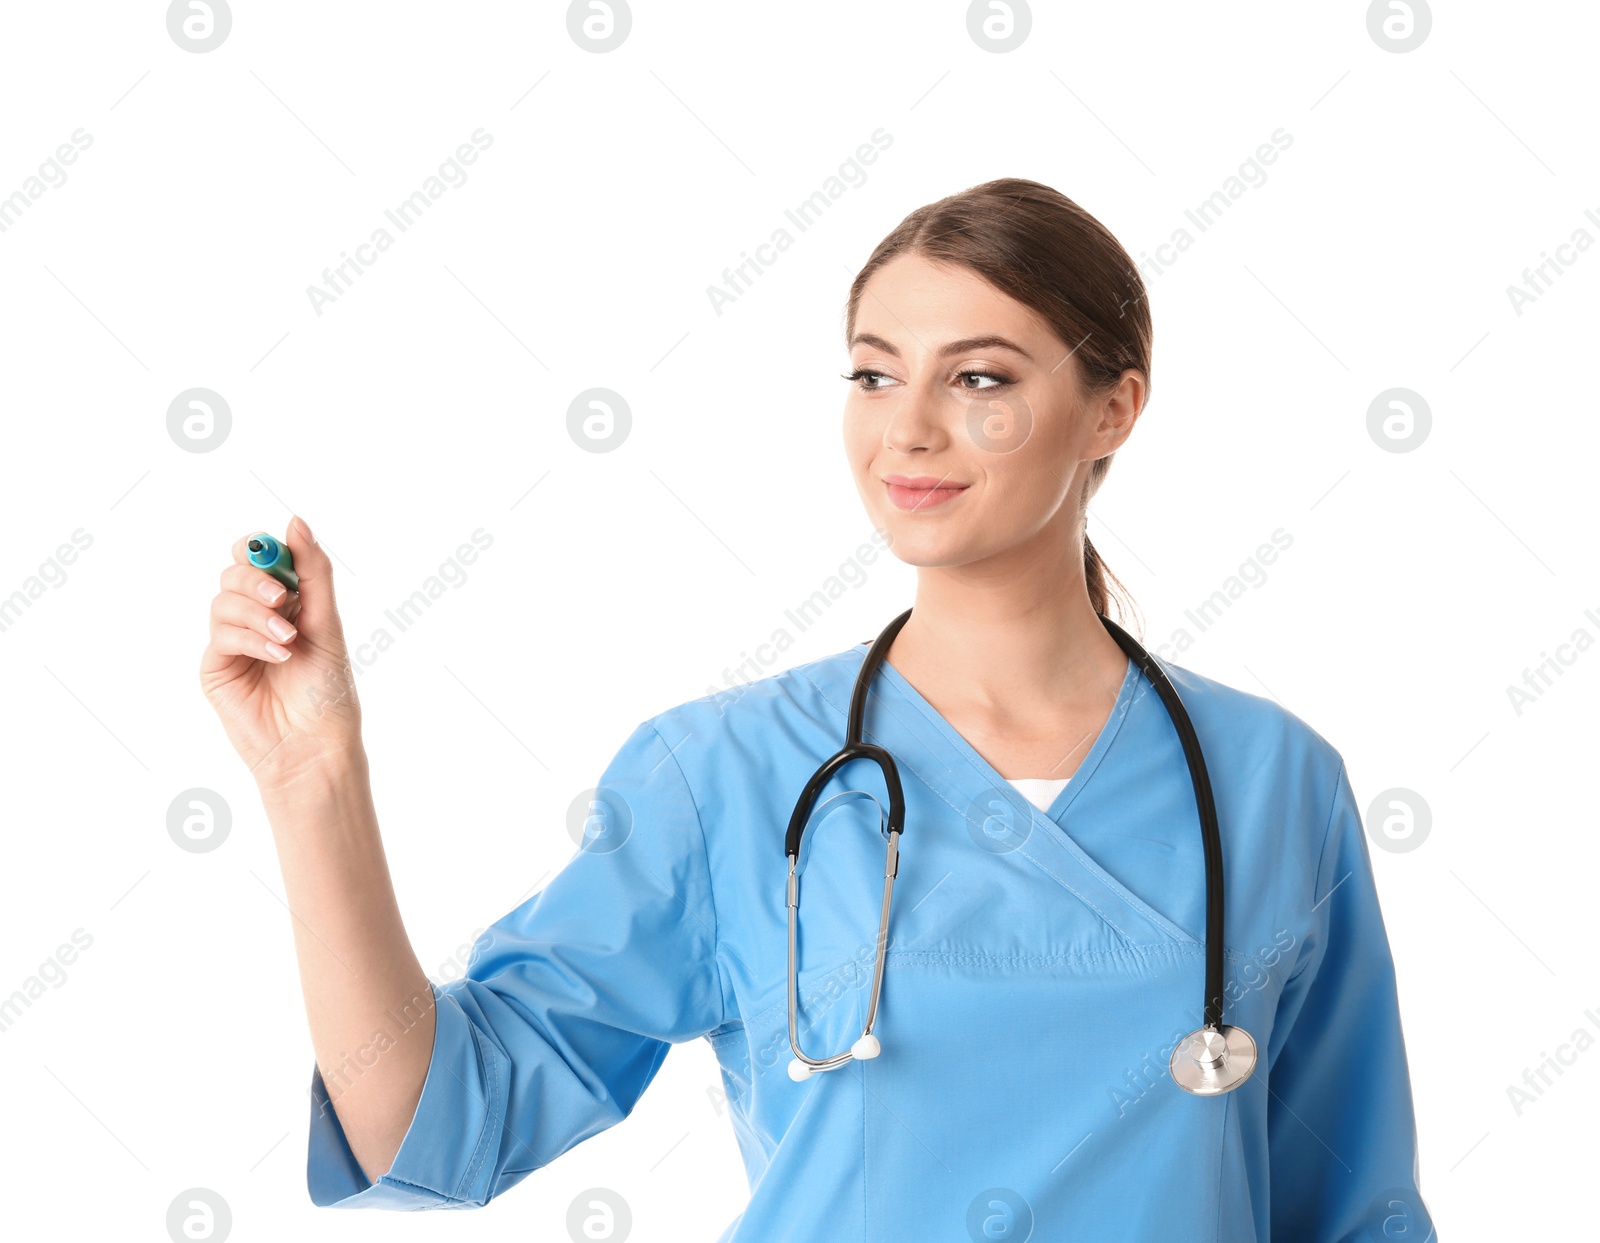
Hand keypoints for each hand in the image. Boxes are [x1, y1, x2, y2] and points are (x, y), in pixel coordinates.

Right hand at [200, 516, 362, 787]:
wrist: (315, 744)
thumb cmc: (327, 690)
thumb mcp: (326, 622)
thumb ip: (312, 572)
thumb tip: (295, 520)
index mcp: (285, 602)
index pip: (257, 557)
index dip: (261, 548)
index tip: (275, 553)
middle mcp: (255, 618)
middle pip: (232, 572)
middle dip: (255, 579)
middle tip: (281, 597)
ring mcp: (232, 642)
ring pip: (223, 601)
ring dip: (257, 614)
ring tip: (288, 640)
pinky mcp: (216, 667)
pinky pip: (221, 635)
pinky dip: (250, 639)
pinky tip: (278, 656)